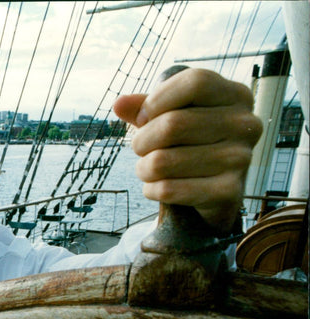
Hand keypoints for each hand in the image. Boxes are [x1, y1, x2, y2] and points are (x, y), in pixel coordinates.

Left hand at [113, 68, 261, 233]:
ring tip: (148, 169)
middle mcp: (245, 124)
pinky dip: (151, 190)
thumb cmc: (193, 143)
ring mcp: (241, 158)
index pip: (195, 82)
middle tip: (140, 148)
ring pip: (163, 161)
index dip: (158, 99)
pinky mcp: (229, 191)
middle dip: (141, 141)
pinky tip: (156, 187)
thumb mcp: (173, 115)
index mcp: (236, 95)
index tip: (143, 117)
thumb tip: (119, 104)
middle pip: (173, 124)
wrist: (218, 190)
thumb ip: (146, 106)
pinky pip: (168, 189)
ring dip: (143, 169)